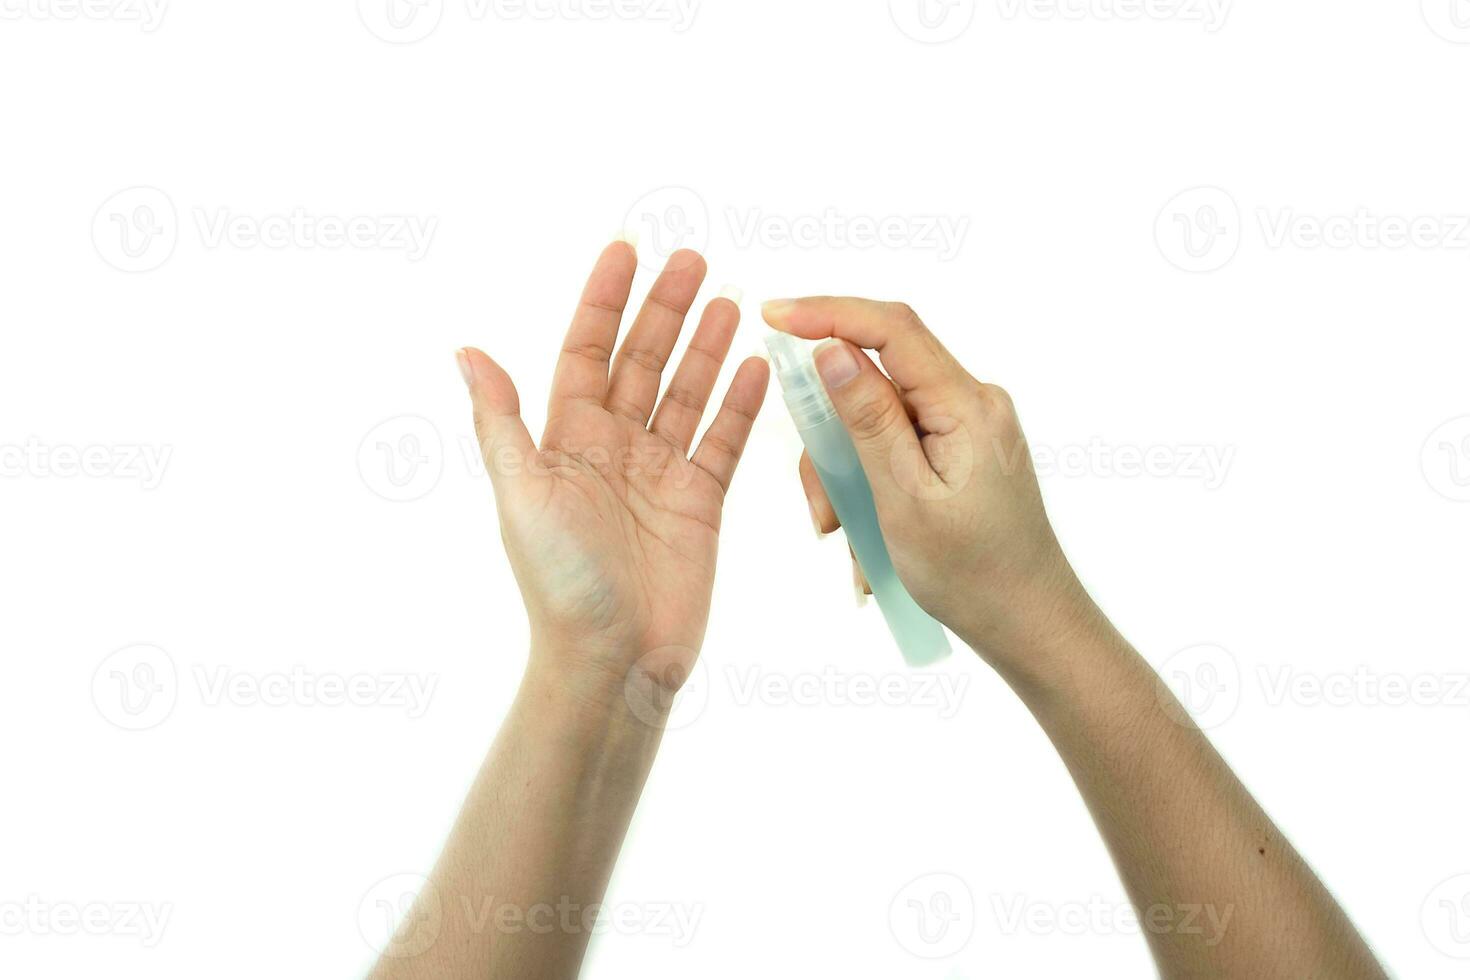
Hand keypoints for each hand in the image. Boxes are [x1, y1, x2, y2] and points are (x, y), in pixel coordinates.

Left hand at [458, 243, 767, 702]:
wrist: (613, 657)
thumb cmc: (559, 580)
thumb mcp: (520, 492)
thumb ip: (501, 420)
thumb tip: (465, 350)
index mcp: (565, 439)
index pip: (587, 351)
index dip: (605, 300)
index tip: (627, 249)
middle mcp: (613, 448)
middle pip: (643, 361)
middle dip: (666, 310)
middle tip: (696, 259)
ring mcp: (660, 474)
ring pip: (686, 393)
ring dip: (707, 347)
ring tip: (734, 300)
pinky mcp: (700, 503)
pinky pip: (722, 442)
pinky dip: (739, 405)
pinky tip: (756, 368)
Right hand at [763, 297, 1093, 678]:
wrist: (1030, 623)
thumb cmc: (972, 573)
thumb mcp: (903, 498)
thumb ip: (868, 419)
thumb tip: (832, 348)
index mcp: (966, 405)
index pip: (891, 328)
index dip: (827, 312)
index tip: (772, 315)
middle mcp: (973, 402)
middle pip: (877, 378)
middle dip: (832, 434)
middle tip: (821, 505)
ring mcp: (969, 427)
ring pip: (880, 419)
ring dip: (849, 474)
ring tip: (849, 537)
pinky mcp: (963, 450)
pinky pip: (898, 446)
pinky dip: (871, 484)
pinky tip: (871, 537)